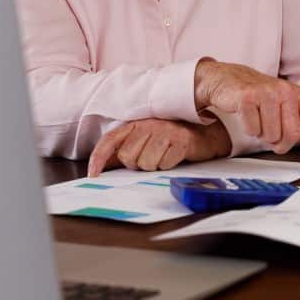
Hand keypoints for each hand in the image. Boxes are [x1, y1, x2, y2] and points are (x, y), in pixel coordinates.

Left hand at [87, 118, 230, 176]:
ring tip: (165, 156)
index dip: (98, 158)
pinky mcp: (180, 141)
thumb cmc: (173, 139)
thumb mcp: (147, 141)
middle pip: (128, 157)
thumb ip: (125, 151)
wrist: (207, 134)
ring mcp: (165, 132)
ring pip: (146, 163)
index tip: (93, 175)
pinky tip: (175, 156)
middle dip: (137, 164)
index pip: (110, 141)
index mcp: (136, 124)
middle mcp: (149, 125)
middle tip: (152, 157)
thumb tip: (104, 166)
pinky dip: (169, 165)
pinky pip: (164, 164)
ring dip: (155, 165)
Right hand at [194, 60, 299, 165]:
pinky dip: (249, 129)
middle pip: (292, 135)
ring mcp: (267, 93)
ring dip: (262, 136)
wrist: (227, 78)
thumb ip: (298, 121)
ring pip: (271, 135)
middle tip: (271, 138)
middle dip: (280, 144)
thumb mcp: (282, 104)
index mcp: (297, 95)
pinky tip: (247, 116)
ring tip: (258, 121)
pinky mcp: (248, 97)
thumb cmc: (257, 94)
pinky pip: (253, 130)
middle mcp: (285, 91)